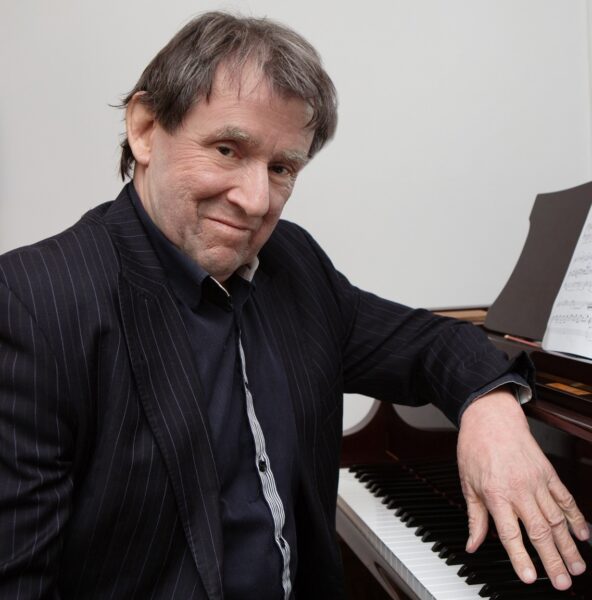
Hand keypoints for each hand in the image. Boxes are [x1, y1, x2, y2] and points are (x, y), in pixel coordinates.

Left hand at [457, 388, 589, 589]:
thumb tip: (472, 544)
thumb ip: (475, 518)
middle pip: (539, 531)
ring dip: (568, 545)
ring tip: (577, 567)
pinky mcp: (547, 472)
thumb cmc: (475, 448)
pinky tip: (582, 534)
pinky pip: (564, 498)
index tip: (531, 577)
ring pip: (556, 519)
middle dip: (553, 560)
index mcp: (495, 493)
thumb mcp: (467, 483)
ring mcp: (536, 481)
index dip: (520, 557)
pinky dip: (575, 517)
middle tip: (564, 582)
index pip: (510, 533)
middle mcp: (518, 489)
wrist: (490, 417)